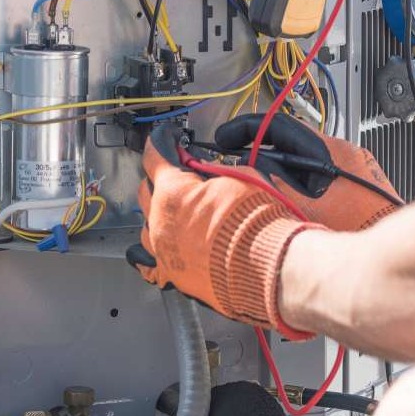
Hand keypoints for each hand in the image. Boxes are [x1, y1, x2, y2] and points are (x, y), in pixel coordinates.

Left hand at [127, 133, 312, 337]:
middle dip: (160, 179)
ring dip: (157, 214)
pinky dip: (152, 254)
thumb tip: (209, 170)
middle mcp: (161, 221)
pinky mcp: (174, 275)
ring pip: (146, 226)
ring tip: (173, 211)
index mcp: (173, 191)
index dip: (163, 143)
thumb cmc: (257, 222)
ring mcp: (164, 250)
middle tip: (178, 175)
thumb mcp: (239, 177)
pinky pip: (150, 265)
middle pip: (146, 191)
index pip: (155, 156)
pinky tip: (156, 249)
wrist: (268, 265)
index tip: (167, 139)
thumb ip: (214, 171)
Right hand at [212, 113, 400, 231]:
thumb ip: (270, 184)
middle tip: (237, 168)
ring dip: (281, 174)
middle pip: (293, 144)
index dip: (246, 129)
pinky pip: (323, 179)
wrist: (390, 263)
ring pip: (306, 164)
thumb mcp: (299, 209)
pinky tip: (291, 208)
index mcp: (331, 152)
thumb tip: (246, 169)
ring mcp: (357, 172)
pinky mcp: (362, 189)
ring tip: (262, 193)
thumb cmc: (355, 234)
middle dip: (262, 155)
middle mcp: (347, 155)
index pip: (280, 125)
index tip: (226, 138)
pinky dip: (301, 186)